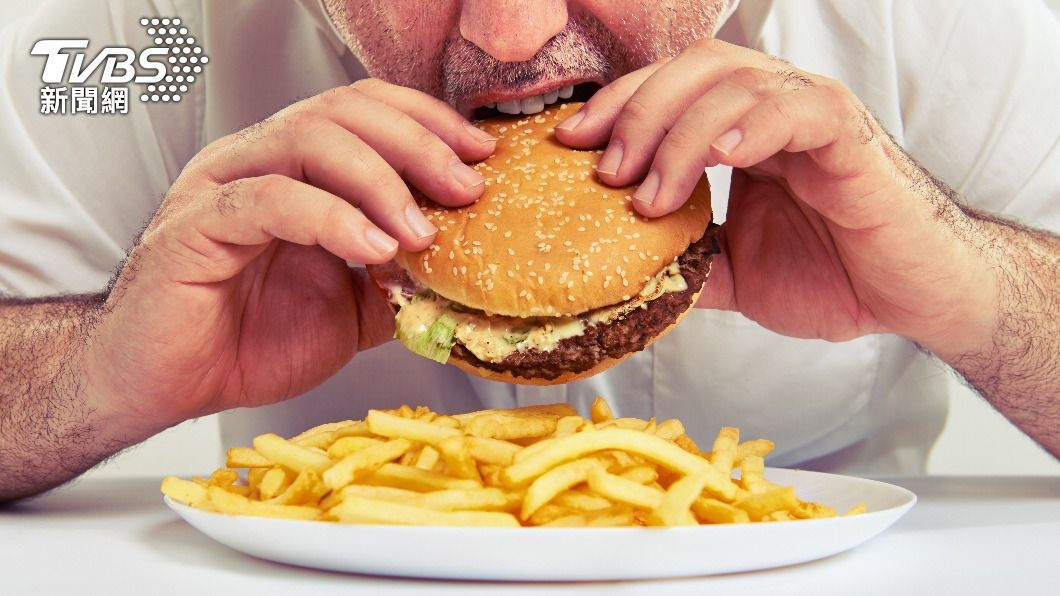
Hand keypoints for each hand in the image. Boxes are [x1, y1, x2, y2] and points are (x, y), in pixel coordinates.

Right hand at [83, 80, 496, 432]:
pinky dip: (330, 217)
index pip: (366, 111)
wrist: (168, 385)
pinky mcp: (197, 224)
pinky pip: (268, 198)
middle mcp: (259, 161)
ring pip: (308, 139)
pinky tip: (371, 249)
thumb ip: (402, 282)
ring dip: (380, 180)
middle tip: (466, 188)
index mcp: (296, 169)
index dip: (428, 122)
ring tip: (421, 231)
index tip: (481, 155)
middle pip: (345, 111)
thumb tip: (465, 275)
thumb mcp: (352, 310)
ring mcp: (224, 185)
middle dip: (418, 144)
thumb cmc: (247, 339)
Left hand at [555, 38, 998, 357]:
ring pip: (734, 81)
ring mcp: (811, 115)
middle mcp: (772, 110)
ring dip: (678, 133)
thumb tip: (621, 278)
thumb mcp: (735, 275)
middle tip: (602, 171)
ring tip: (649, 192)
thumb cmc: (836, 276)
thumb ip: (684, 263)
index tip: (569, 144)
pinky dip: (748, 124)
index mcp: (741, 132)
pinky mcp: (850, 136)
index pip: (669, 91)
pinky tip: (717, 158)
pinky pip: (796, 107)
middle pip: (692, 69)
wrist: (915, 297)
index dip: (616, 108)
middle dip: (634, 112)